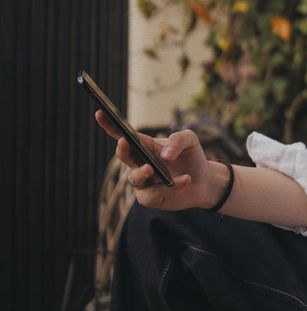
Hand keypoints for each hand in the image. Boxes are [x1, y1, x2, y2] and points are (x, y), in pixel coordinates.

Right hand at [95, 111, 222, 210]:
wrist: (204, 181)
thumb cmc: (191, 157)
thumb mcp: (189, 140)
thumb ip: (178, 140)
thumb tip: (164, 155)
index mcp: (145, 145)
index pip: (123, 134)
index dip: (110, 124)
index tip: (100, 112)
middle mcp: (140, 162)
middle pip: (124, 155)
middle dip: (122, 149)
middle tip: (124, 142)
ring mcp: (144, 181)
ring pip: (134, 178)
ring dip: (141, 172)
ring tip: (151, 168)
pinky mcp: (151, 198)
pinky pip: (153, 194)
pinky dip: (171, 186)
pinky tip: (185, 180)